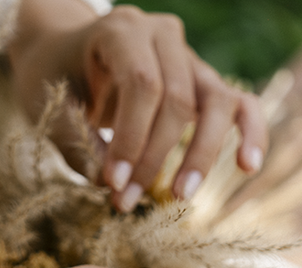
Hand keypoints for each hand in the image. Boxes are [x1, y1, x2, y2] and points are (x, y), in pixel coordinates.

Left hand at [6, 0, 268, 210]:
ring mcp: (189, 57)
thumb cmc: (53, 77)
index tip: (114, 184)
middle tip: (127, 201)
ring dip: (202, 154)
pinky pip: (240, 104)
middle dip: (155, 157)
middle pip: (179, 98)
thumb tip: (115, 185)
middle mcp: (162, 36)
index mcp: (122, 30)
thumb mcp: (51, 107)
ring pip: (218, 101)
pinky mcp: (204, 82)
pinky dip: (250, 133)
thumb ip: (79, 143)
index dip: (132, 138)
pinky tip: (247, 167)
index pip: (143, 83)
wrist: (62, 52)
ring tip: (182, 196)